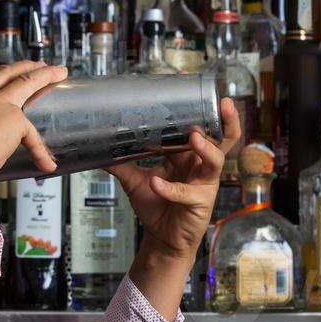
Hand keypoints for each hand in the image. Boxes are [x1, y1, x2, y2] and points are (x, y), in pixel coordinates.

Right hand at [0, 61, 66, 210]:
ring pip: (27, 83)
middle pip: (6, 74)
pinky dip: (40, 151)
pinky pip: (32, 137)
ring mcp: (0, 106)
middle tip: (37, 64)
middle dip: (23, 67)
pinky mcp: (15, 121)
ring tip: (58, 71)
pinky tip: (48, 161)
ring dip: (45, 75)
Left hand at [109, 96, 239, 260]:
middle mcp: (200, 164)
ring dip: (205, 148)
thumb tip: (96, 149)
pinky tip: (156, 183)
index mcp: (188, 154)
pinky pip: (187, 192)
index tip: (189, 84)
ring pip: (215, 161)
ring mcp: (205, 183)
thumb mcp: (134, 181)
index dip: (199, 106)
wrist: (161, 237)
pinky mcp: (201, 202)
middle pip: (222, 138)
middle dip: (224, 120)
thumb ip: (119, 164)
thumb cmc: (156, 206)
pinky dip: (170, 188)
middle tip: (220, 103)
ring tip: (194, 138)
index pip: (199, 125)